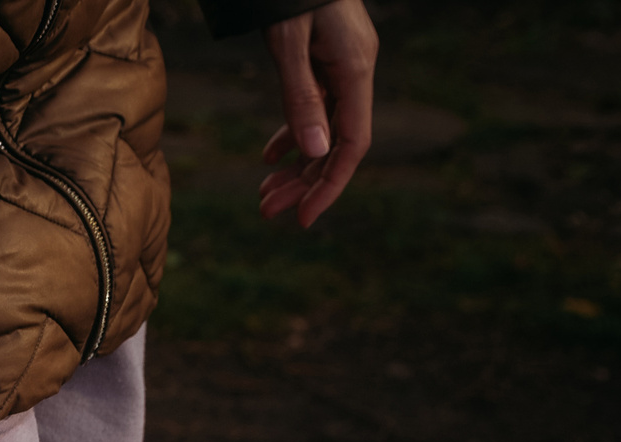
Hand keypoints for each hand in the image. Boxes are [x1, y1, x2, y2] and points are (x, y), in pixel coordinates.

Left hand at [257, 0, 376, 227]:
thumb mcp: (289, 42)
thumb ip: (301, 95)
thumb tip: (314, 152)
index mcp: (356, 70)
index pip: (353, 145)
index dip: (330, 186)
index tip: (302, 219)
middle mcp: (355, 72)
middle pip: (337, 144)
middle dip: (304, 183)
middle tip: (266, 212)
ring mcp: (342, 67)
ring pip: (324, 130)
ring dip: (296, 165)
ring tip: (264, 193)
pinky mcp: (326, 61)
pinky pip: (314, 108)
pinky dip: (292, 135)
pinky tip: (270, 157)